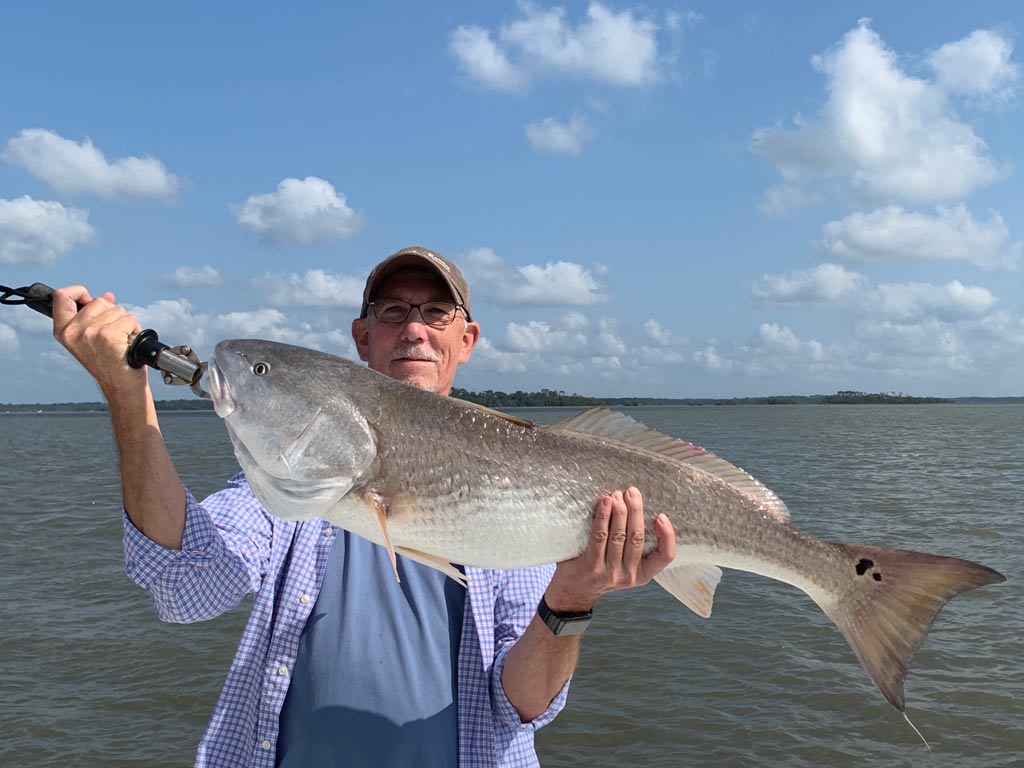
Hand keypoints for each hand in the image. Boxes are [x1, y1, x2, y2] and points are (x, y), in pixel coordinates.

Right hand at [52, 285, 146, 398]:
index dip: (79, 292)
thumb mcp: (92, 337)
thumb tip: (108, 296)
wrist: (121, 386)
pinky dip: (135, 329)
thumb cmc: (109, 363)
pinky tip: (129, 344)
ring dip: (125, 323)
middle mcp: (73, 331)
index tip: (89, 299)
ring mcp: (90, 333)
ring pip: (117, 310)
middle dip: (112, 313)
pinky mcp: (109, 336)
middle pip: (99, 301)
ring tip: (121, 342)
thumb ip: (94, 315)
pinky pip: (130, 319)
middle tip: (113, 335)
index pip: (61, 296)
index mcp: (63, 330)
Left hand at [544, 487, 675, 612]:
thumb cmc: (601, 570)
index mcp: (643, 574)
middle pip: (637, 537)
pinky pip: (599, 536)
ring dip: (619, 511)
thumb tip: (638, 508)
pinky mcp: (592, 567)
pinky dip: (603, 517)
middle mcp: (629, 575)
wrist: (574, 591)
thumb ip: (634, 545)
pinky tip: (604, 503)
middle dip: (636, 511)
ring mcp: (610, 573)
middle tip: (632, 492)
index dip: (667, 535)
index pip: (666, 556)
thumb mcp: (625, 565)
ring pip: (619, 535)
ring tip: (617, 494)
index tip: (661, 516)